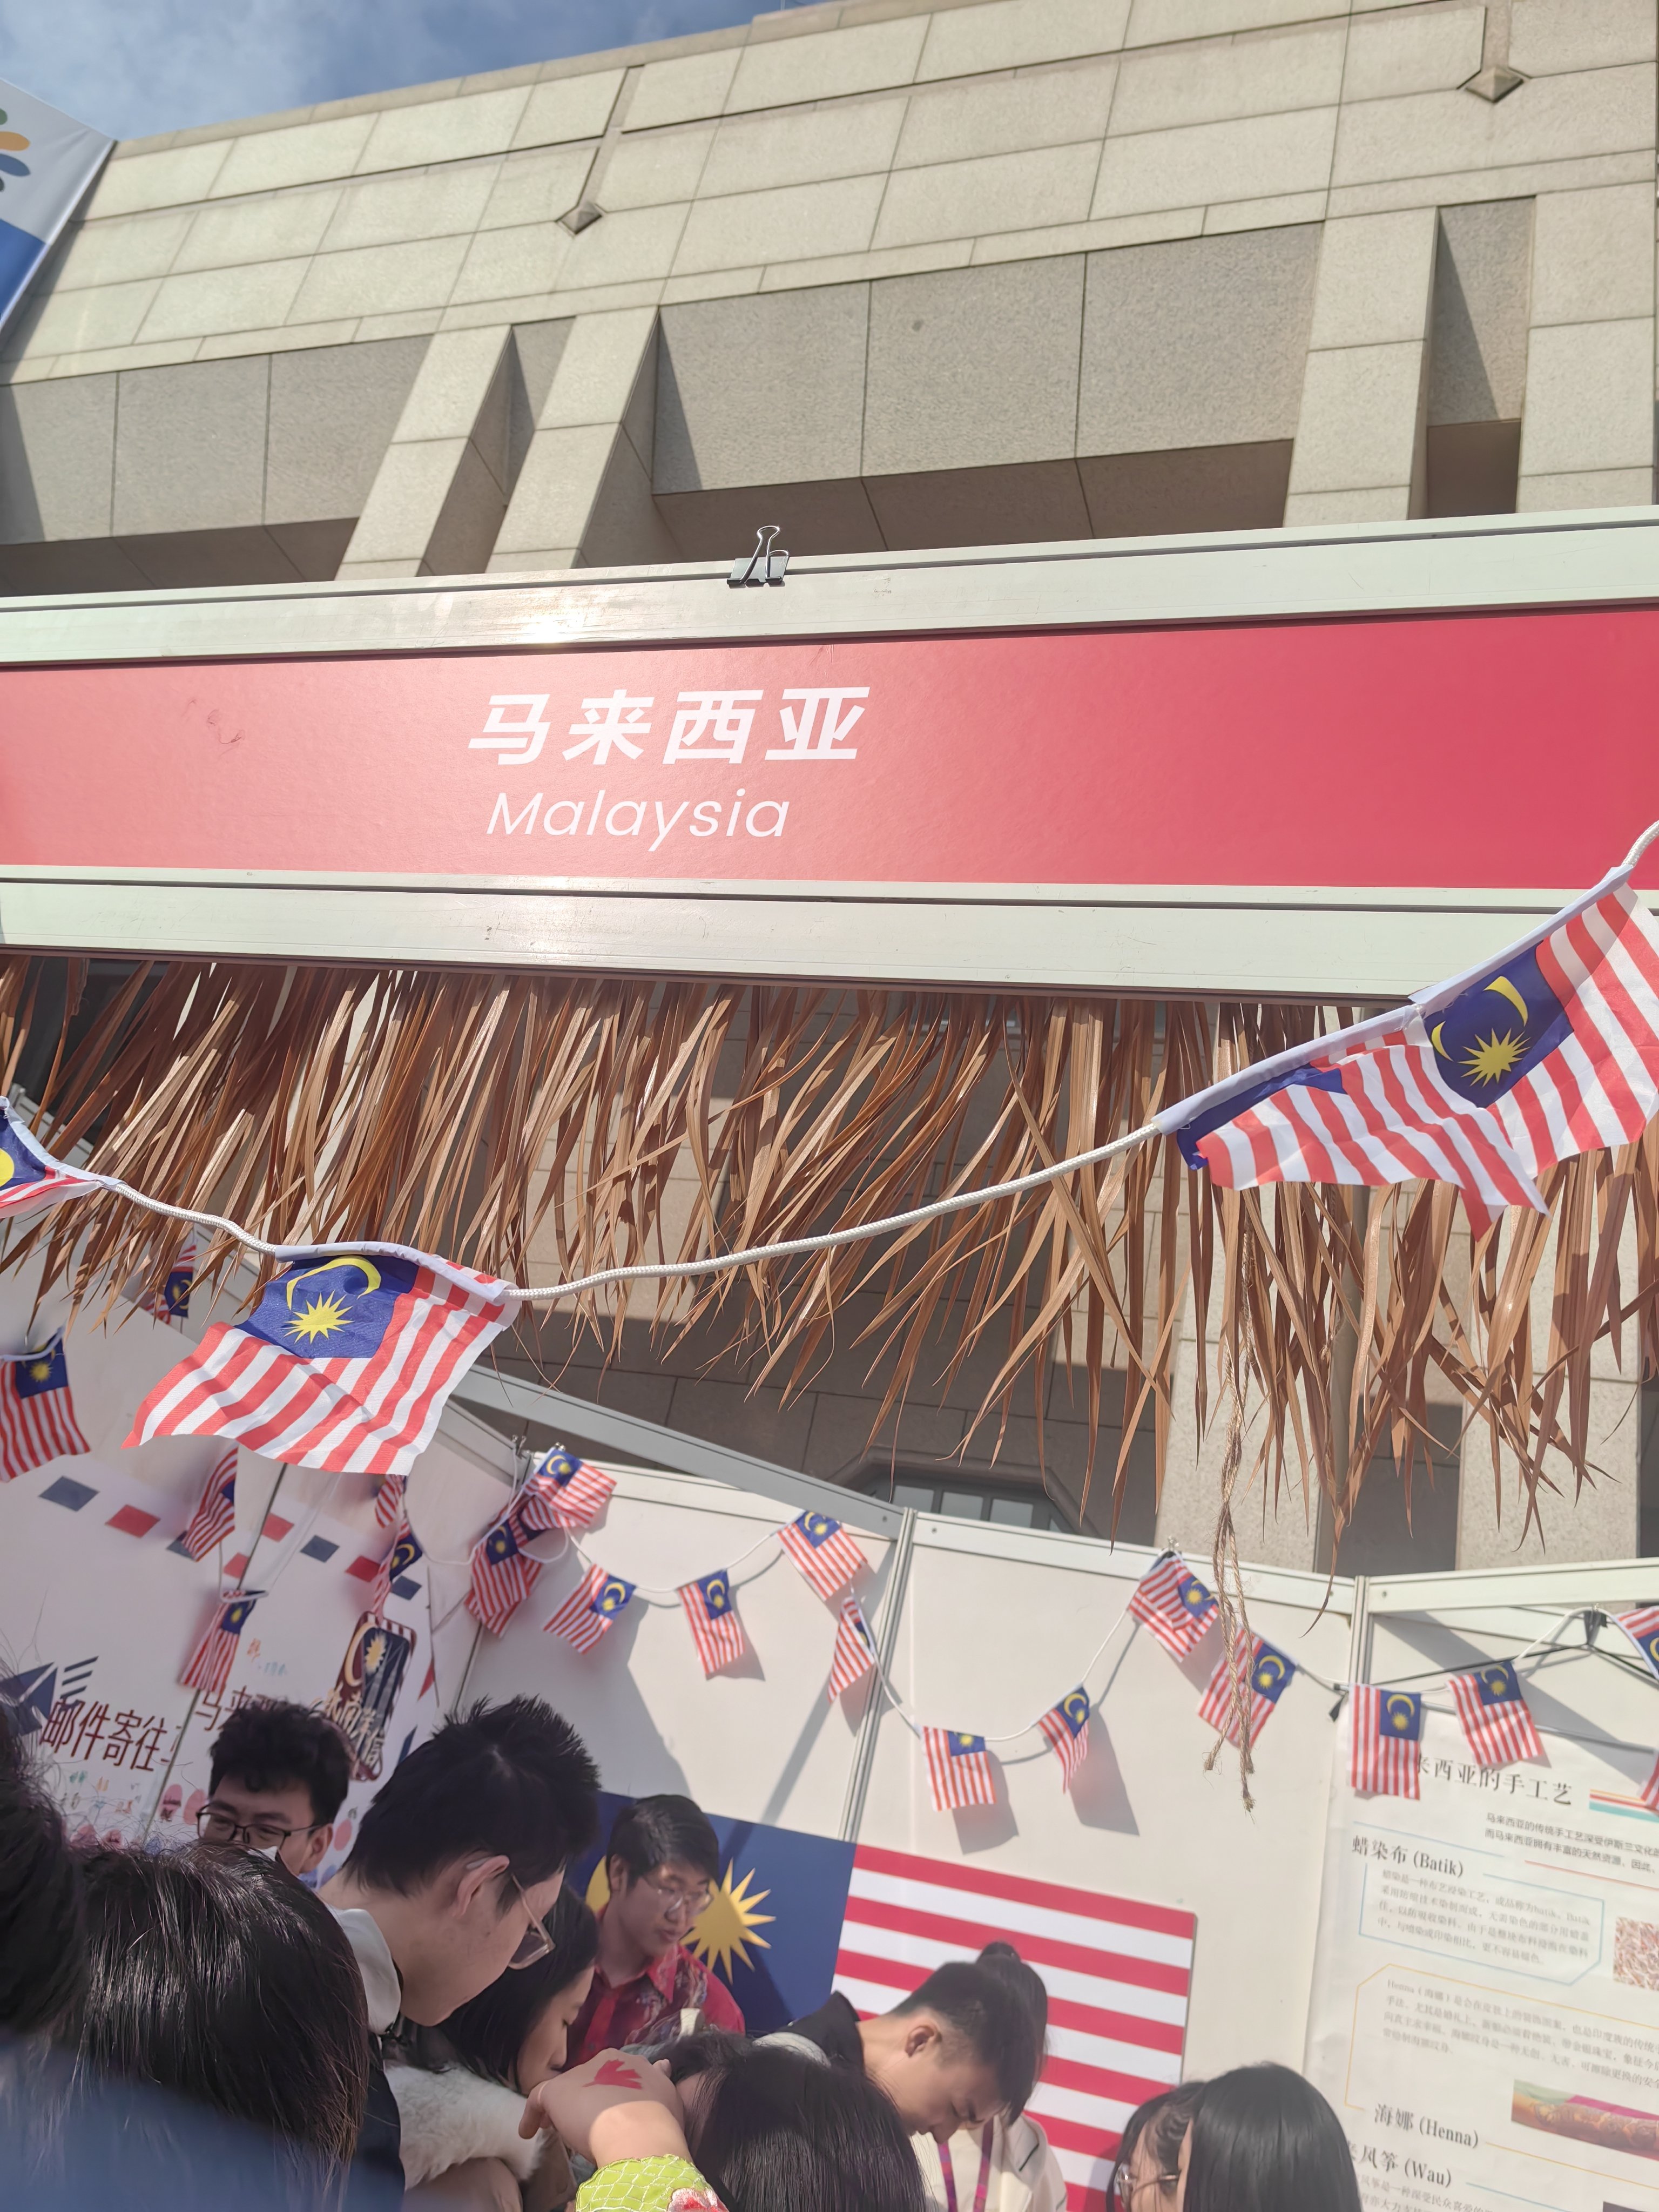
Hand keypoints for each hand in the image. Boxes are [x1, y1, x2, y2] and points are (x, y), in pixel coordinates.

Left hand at [520, 2049, 689, 2168]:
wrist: (637, 2130)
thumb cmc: (658, 2119)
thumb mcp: (666, 2095)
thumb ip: (659, 2079)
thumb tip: (662, 2064)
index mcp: (630, 2061)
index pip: (614, 2073)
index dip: (608, 2092)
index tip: (606, 2110)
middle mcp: (605, 2061)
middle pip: (589, 2080)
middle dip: (587, 2099)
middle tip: (585, 2124)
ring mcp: (579, 2075)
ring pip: (567, 2091)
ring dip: (562, 2108)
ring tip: (558, 2129)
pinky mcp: (556, 2092)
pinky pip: (538, 2100)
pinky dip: (531, 2116)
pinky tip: (528, 2131)